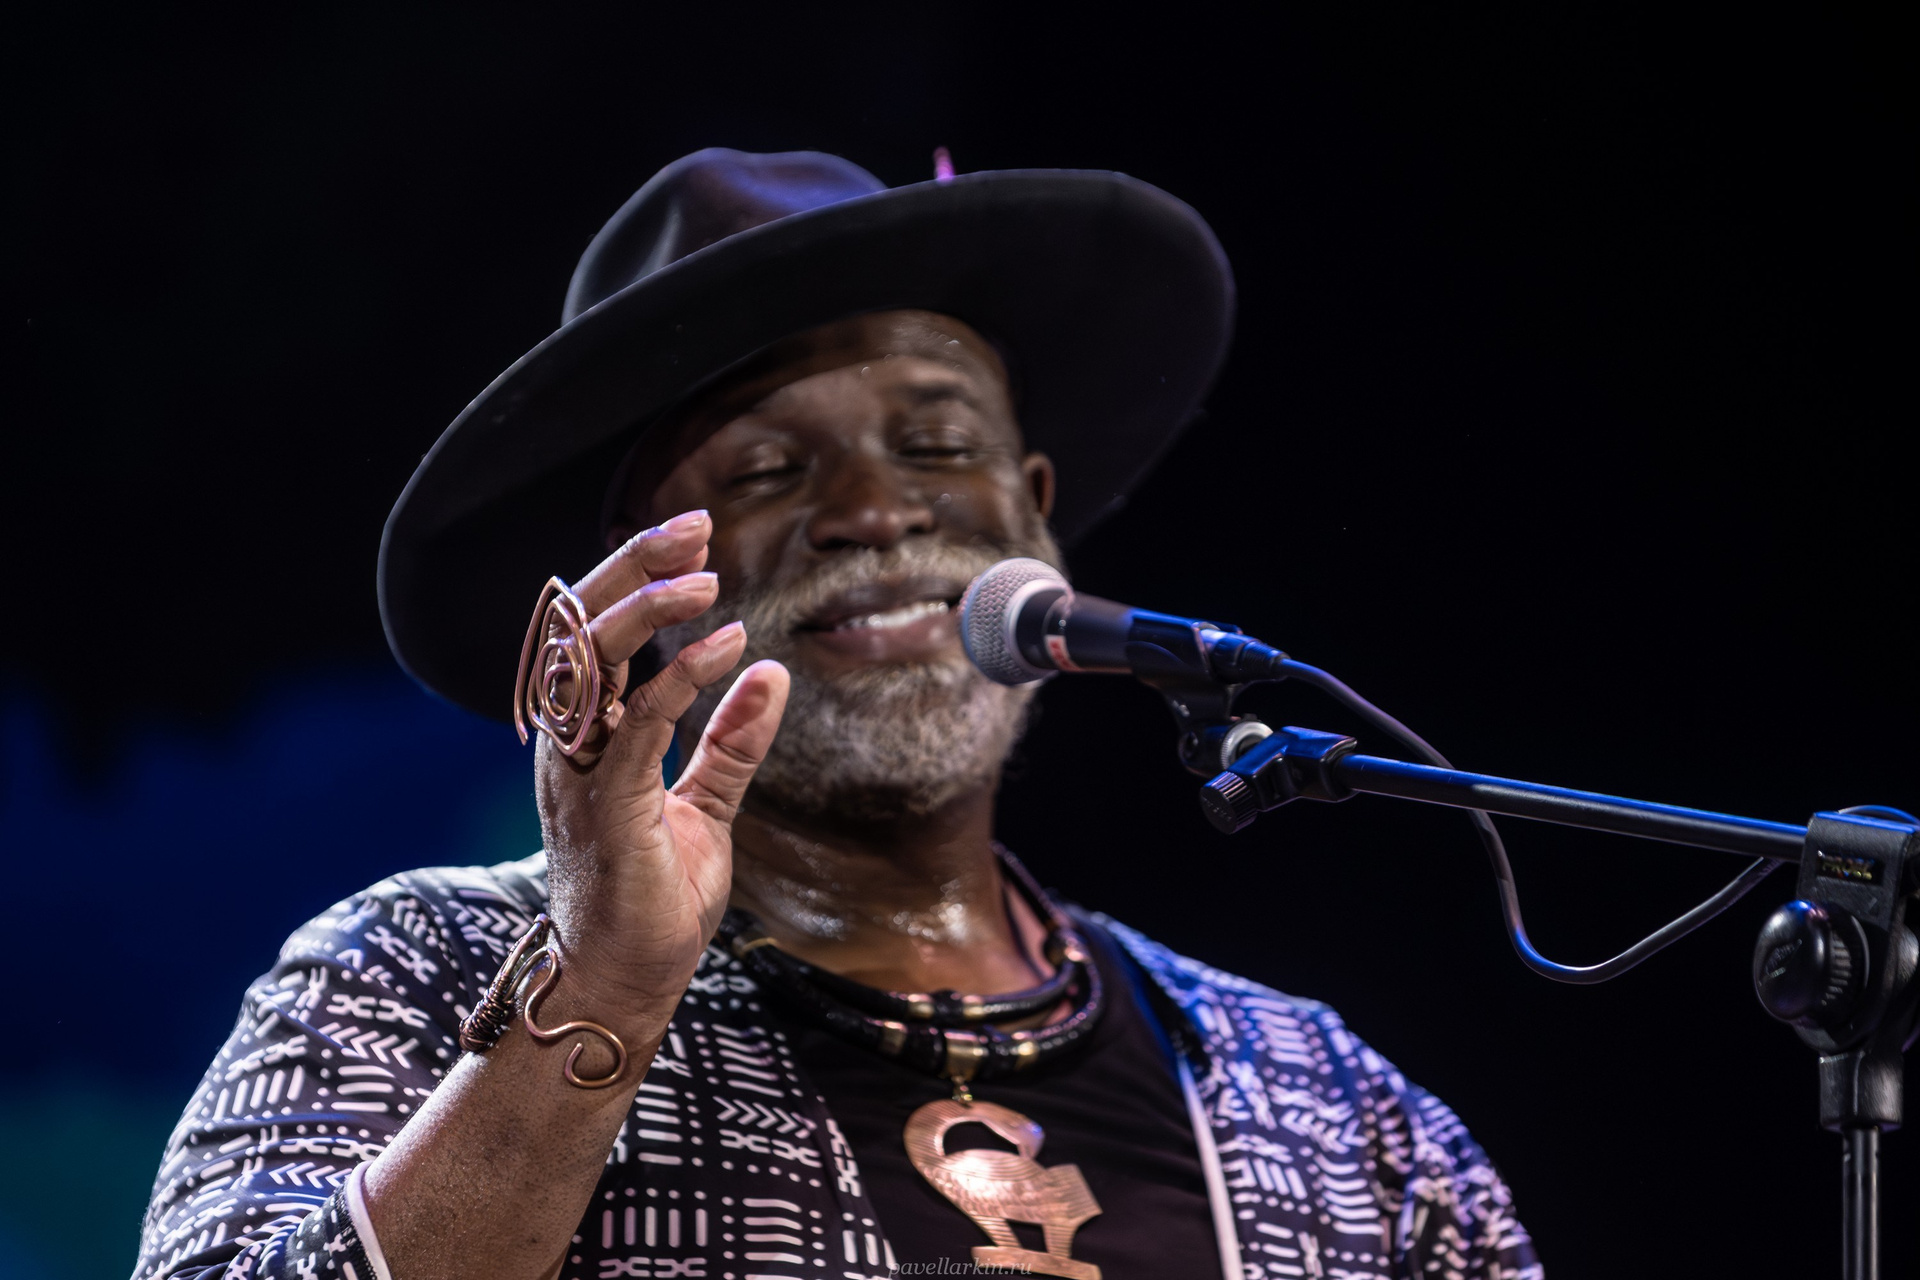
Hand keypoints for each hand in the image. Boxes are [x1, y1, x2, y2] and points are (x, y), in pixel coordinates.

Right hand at [533, 509, 788, 1028]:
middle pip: (581, 624)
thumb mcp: (705, 805)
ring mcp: (578, 771)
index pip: (594, 629)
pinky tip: (728, 645)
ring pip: (590, 659)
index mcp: (584, 734)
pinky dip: (681, 675)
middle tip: (696, 525)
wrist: (624, 982)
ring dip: (648, 607)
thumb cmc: (653, 900)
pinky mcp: (604, 805)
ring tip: (708, 576)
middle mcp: (568, 741)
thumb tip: (769, 671)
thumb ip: (730, 740)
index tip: (695, 539)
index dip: (639, 575)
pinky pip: (636, 722)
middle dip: (635, 565)